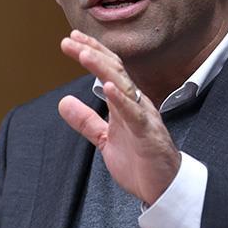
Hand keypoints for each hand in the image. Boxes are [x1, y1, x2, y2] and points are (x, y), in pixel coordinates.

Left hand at [58, 31, 180, 203]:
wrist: (164, 188)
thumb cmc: (140, 161)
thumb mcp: (105, 139)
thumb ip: (86, 120)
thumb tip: (63, 102)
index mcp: (126, 103)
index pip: (108, 70)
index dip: (91, 52)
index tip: (71, 39)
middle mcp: (136, 103)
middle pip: (114, 70)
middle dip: (92, 53)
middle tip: (69, 40)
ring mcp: (143, 117)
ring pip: (123, 86)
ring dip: (103, 69)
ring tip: (84, 54)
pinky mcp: (148, 135)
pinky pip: (134, 114)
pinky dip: (121, 100)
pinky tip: (108, 87)